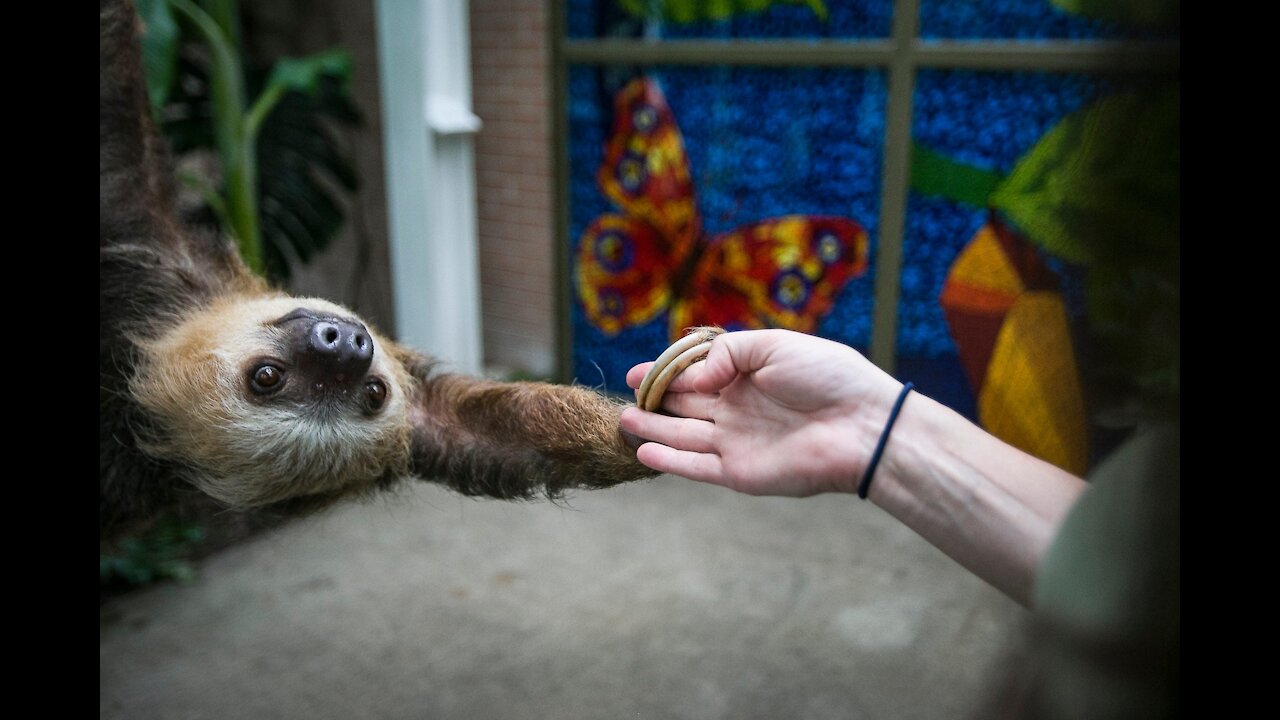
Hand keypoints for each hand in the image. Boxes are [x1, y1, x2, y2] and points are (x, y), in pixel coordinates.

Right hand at [620, 329, 903, 496]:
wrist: (862, 425)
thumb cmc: (828, 377)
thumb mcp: (774, 345)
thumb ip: (726, 355)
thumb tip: (691, 379)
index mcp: (748, 377)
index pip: (697, 375)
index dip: (666, 373)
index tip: (636, 372)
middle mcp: (739, 410)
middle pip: (686, 405)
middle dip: (655, 400)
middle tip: (625, 394)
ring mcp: (737, 442)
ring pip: (684, 436)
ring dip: (653, 428)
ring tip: (623, 419)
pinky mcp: (740, 473)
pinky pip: (697, 467)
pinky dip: (670, 460)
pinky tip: (643, 449)